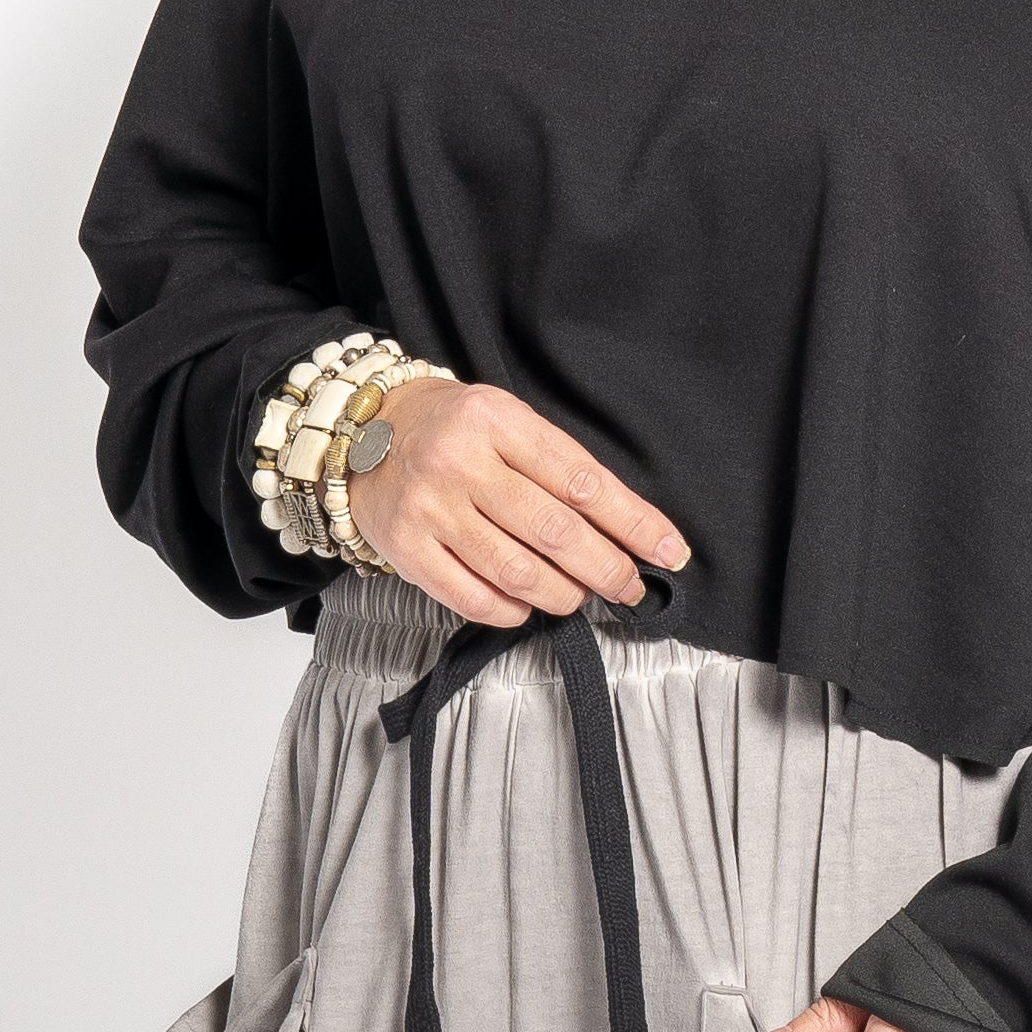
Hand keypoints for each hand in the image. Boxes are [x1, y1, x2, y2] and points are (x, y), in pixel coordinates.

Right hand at [349, 379, 688, 625]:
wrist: (362, 430)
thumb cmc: (451, 428)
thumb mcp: (506, 420)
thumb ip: (558, 466)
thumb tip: (624, 530)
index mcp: (498, 420)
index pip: (584, 482)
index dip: (634, 523)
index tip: (669, 550)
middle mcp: (461, 461)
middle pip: (556, 531)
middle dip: (608, 568)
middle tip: (630, 587)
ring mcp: (429, 506)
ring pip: (517, 570)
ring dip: (563, 594)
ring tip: (579, 595)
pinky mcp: (404, 546)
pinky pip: (471, 596)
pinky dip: (512, 611)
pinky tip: (528, 606)